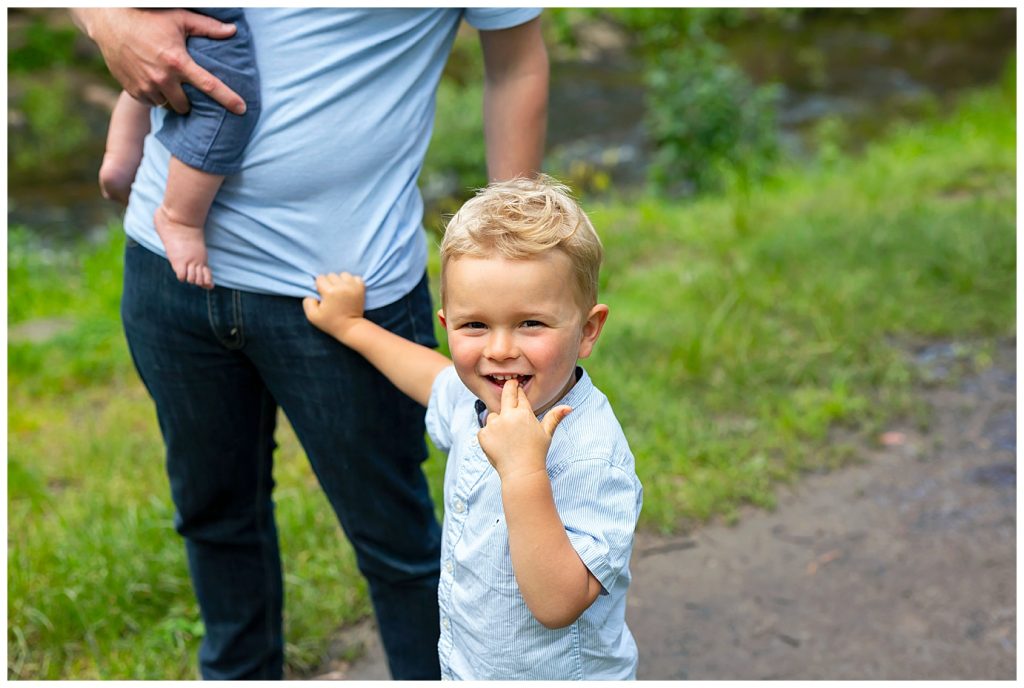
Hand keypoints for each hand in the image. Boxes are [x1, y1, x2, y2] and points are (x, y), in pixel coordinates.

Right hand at [72, 8, 244, 113]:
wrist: (110, 23)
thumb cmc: (149, 18)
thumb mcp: (179, 19)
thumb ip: (207, 27)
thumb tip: (233, 31)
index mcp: (177, 62)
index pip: (209, 85)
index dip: (228, 99)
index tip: (242, 109)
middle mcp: (162, 78)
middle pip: (186, 105)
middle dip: (190, 101)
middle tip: (186, 87)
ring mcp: (146, 86)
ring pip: (168, 106)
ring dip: (172, 98)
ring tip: (169, 82)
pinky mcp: (132, 91)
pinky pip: (151, 103)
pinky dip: (156, 97)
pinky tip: (154, 82)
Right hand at [302, 272, 366, 342]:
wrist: (350, 328)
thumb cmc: (330, 323)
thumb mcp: (312, 316)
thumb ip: (307, 302)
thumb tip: (311, 293)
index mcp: (330, 292)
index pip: (320, 278)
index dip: (319, 286)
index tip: (323, 295)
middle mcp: (342, 287)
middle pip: (331, 275)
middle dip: (329, 283)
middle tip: (331, 295)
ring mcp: (353, 287)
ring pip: (343, 275)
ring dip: (340, 281)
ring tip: (340, 291)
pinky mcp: (361, 289)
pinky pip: (356, 277)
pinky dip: (352, 282)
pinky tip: (349, 290)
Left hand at [478, 379, 570, 480]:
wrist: (521, 473)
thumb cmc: (536, 453)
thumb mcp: (547, 434)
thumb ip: (554, 417)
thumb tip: (569, 407)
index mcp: (524, 413)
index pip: (520, 395)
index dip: (519, 391)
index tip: (518, 387)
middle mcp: (508, 416)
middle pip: (506, 394)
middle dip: (509, 387)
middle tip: (510, 383)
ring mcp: (494, 425)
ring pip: (492, 415)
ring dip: (497, 422)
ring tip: (507, 437)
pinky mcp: (483, 435)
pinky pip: (484, 430)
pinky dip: (489, 436)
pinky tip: (499, 445)